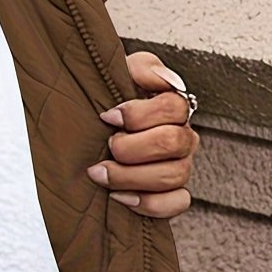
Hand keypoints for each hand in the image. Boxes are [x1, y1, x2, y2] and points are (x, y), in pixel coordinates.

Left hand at [90, 50, 199, 218]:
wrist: (90, 135)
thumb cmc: (106, 105)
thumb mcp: (120, 75)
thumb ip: (142, 68)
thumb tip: (163, 80)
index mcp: (173, 108)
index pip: (174, 107)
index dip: (139, 114)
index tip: (108, 117)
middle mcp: (182, 138)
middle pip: (173, 143)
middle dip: (132, 147)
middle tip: (107, 146)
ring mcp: (179, 167)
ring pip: (174, 175)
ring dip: (131, 176)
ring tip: (101, 173)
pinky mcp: (171, 195)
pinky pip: (177, 203)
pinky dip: (149, 203)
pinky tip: (121, 197)